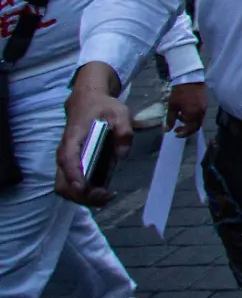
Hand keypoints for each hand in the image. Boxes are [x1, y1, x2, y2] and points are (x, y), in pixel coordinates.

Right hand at [55, 64, 131, 207]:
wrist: (87, 99)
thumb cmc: (102, 106)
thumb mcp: (119, 112)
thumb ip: (123, 131)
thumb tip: (121, 155)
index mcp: (73, 138)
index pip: (68, 159)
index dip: (74, 175)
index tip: (84, 187)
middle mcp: (65, 153)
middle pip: (62, 183)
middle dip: (81, 195)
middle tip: (104, 195)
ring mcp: (67, 161)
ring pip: (65, 187)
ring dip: (83, 198)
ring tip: (106, 197)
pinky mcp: (73, 165)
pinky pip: (72, 185)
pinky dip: (85, 193)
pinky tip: (103, 192)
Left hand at [167, 82, 208, 136]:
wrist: (190, 78)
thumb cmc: (179, 92)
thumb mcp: (172, 106)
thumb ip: (170, 119)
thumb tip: (167, 130)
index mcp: (193, 114)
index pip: (190, 129)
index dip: (183, 134)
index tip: (175, 133)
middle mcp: (200, 113)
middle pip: (196, 126)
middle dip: (186, 130)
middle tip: (177, 129)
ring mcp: (204, 108)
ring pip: (198, 121)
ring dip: (189, 123)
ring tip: (179, 117)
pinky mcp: (204, 104)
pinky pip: (199, 115)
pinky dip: (192, 117)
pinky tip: (185, 112)